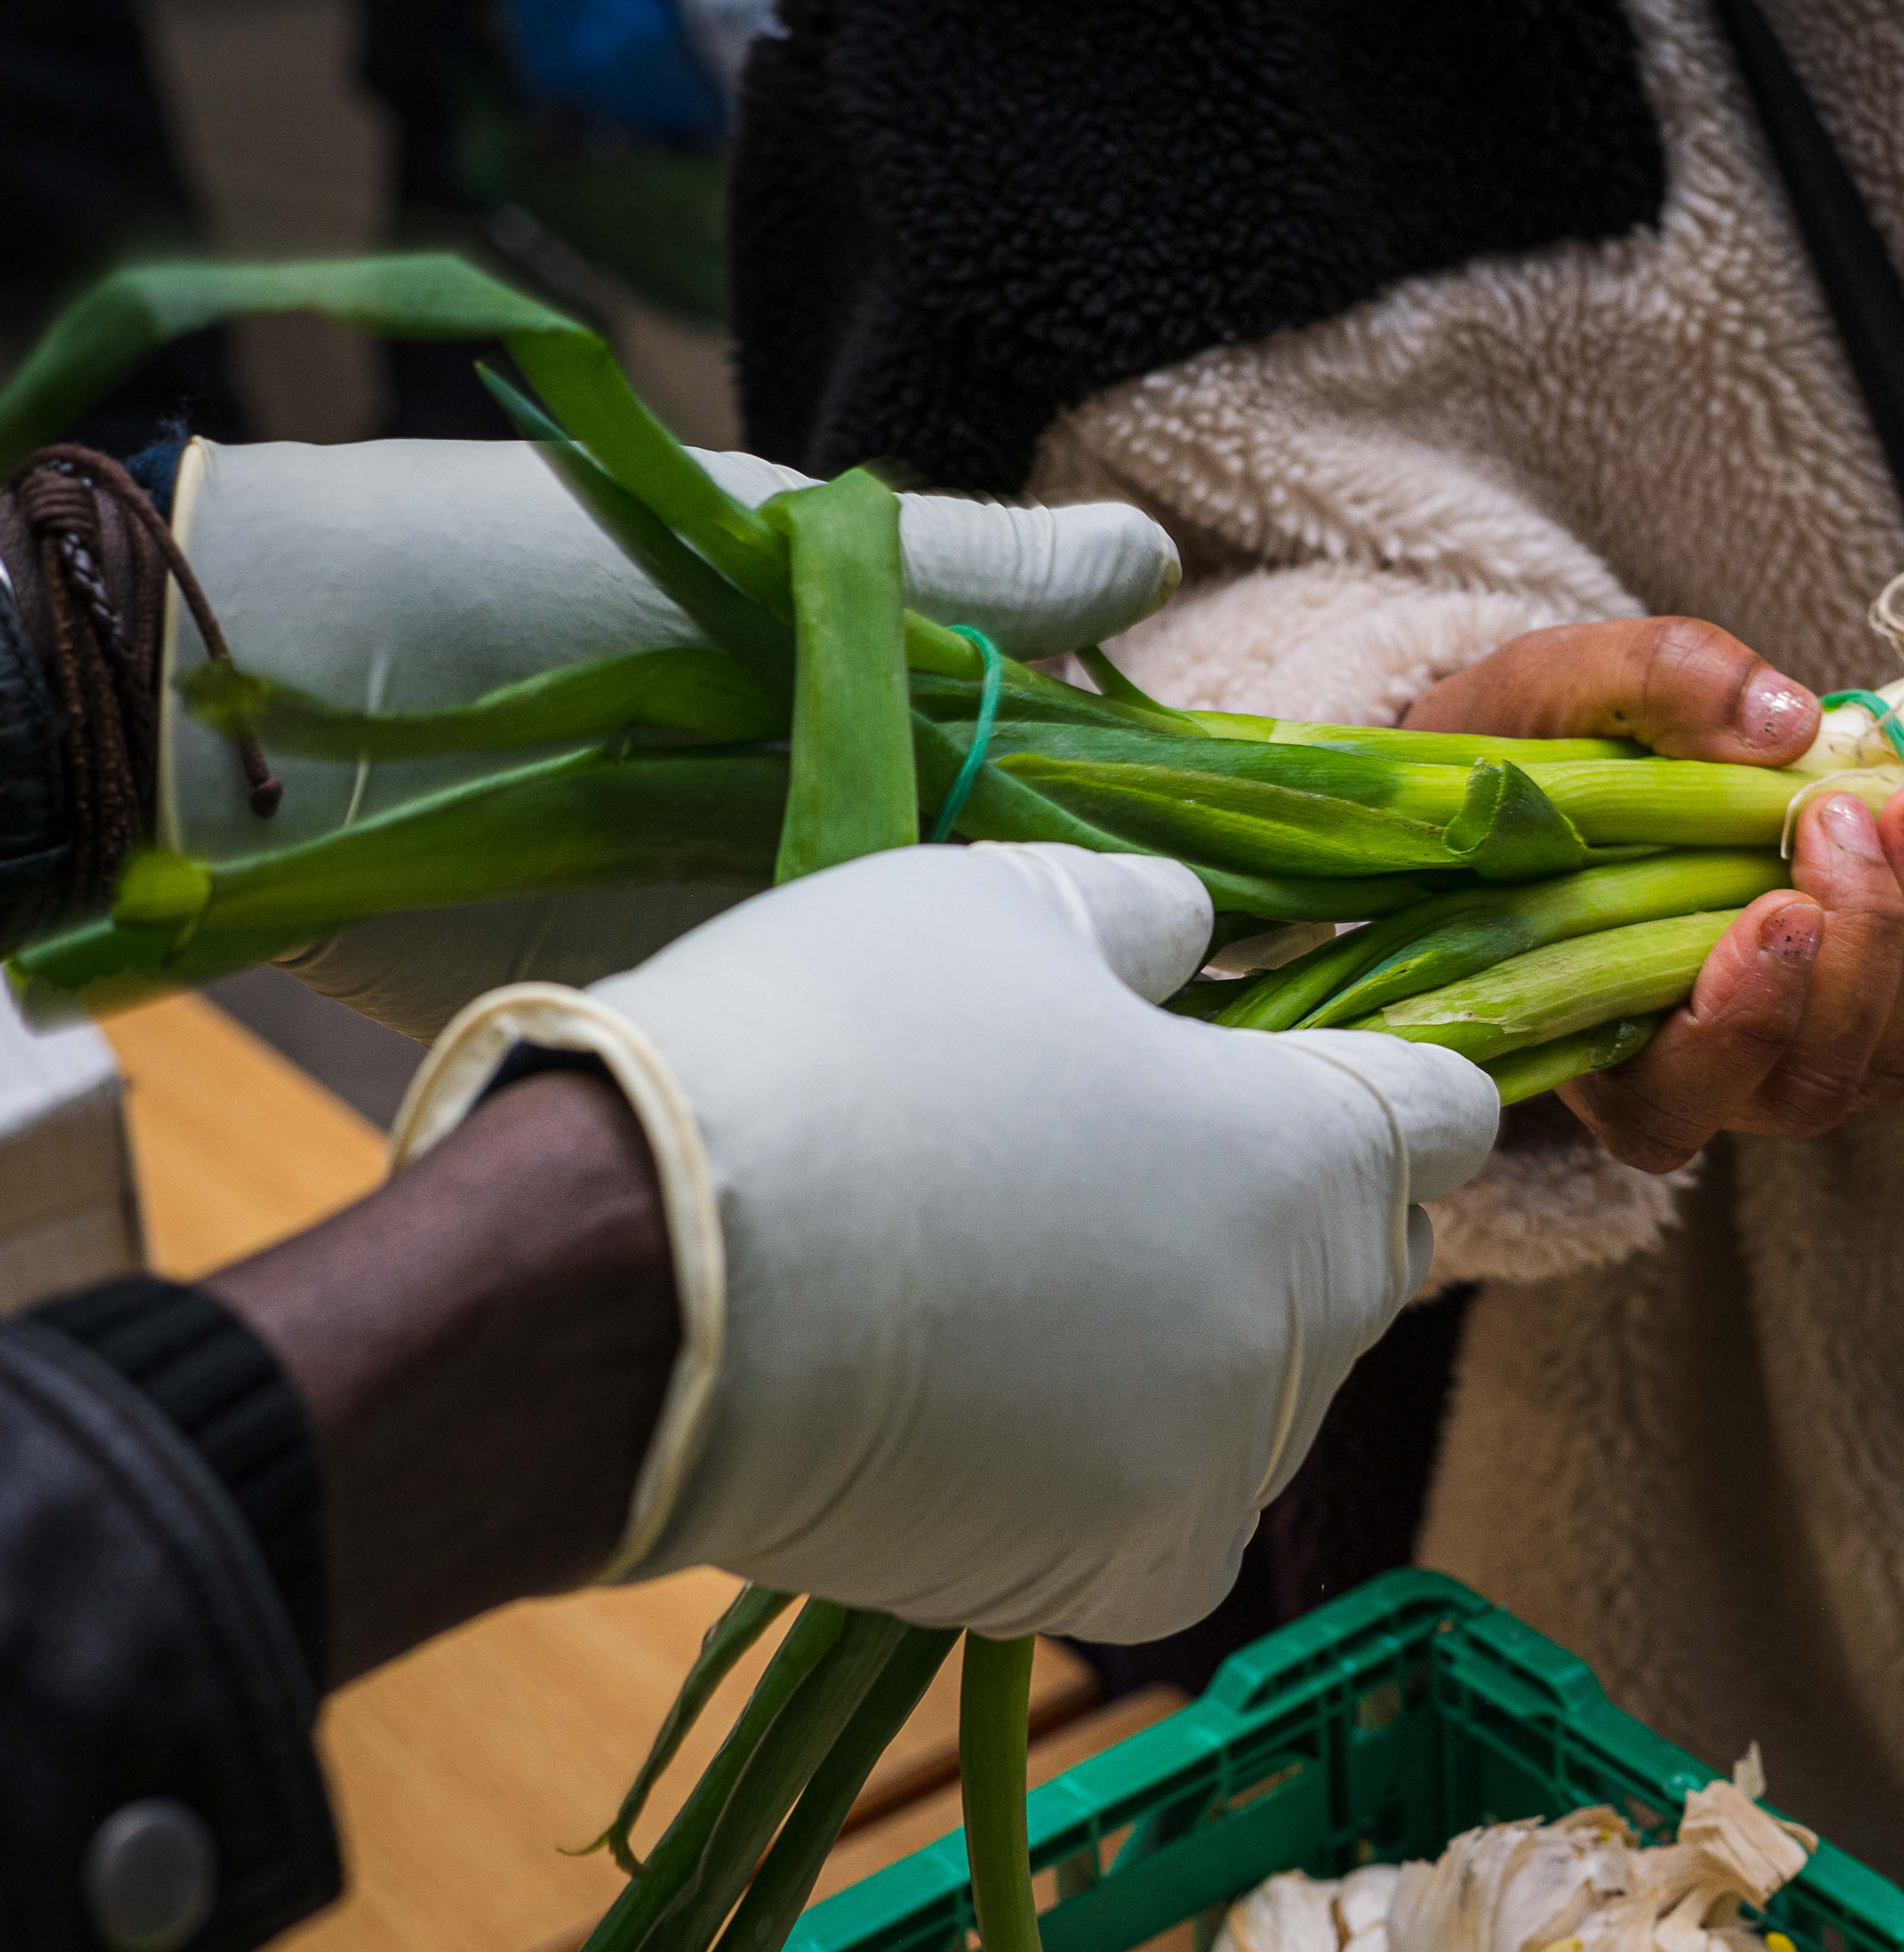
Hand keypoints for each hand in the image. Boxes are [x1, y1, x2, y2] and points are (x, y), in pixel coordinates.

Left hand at [165, 438, 1179, 1037]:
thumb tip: (1156, 557)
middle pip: (1029, 896)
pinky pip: (836, 1057)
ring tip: (1176, 1086)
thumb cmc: (511, 567)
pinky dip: (922, 1091)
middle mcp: (839, 815)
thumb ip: (969, 571)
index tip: (1294, 873)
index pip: (1062, 769)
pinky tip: (1030, 1128)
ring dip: (1048, 1038)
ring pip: (955, 991)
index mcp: (869, 697)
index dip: (1170, 824)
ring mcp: (771, 921)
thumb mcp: (767, 542)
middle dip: (1138, 954)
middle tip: (1270, 1001)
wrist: (279, 705)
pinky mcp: (697, 1010)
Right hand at [398, 844, 1498, 1644]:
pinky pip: (1181, 1519)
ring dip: (1198, 1341)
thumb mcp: (996, 906)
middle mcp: (1304, 1327)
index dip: (1379, 1078)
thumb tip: (1200, 941)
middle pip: (1361, 1260)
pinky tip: (1021, 1412)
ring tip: (1036, 1282)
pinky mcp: (1123, 1578)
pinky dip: (1127, 1472)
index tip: (1300, 1066)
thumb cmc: (839, 1058)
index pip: (1439, 1115)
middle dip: (1287, 1209)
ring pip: (1267, 1392)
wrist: (645, 1290)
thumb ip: (1140, 919)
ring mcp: (1220, 1466)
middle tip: (1137, 1164)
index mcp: (1312, 1154)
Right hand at [1405, 617, 1903, 1170]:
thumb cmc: (1534, 744)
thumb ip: (1654, 685)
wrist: (1562, 767)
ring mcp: (1787, 1068)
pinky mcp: (1857, 1035)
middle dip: (1858, 945)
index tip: (1781, 911)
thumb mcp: (1554, 682)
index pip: (1673, 1100)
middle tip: (1845, 815)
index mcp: (1592, 1040)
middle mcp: (1696, 1084)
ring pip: (1886, 1067)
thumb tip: (1786, 723)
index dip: (1742, 1024)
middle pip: (1808, 1080)